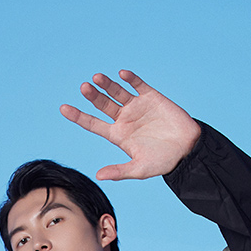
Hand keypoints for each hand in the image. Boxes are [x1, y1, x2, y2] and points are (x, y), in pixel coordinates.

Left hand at [60, 70, 201, 180]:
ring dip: (107, 84)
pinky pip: (138, 85)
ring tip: (97, 78)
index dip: (78, 116)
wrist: (186, 150)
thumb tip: (98, 176)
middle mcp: (124, 119)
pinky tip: (122, 74)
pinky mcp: (151, 97)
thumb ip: (119, 171)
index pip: (93, 124)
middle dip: (93, 96)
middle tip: (84, 87)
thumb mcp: (139, 169)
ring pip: (117, 92)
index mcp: (118, 135)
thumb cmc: (162, 162)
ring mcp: (137, 107)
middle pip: (103, 105)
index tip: (63, 108)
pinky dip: (130, 79)